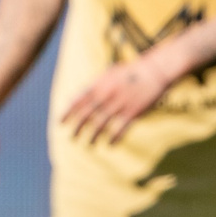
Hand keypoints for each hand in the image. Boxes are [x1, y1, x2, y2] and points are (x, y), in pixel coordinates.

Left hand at [61, 52, 181, 145]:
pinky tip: (110, 144)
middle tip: (72, 137)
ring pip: (102, 123)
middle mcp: (107, 95)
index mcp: (100, 84)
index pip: (79, 100)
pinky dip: (114, 137)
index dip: (68, 112)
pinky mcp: (133, 112)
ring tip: (89, 143)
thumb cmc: (132, 73)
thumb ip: (95, 85)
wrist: (154, 71)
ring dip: (94, 135)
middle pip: (88, 114)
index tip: (61, 122)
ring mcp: (120, 104)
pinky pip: (120, 128)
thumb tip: (81, 95)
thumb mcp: (110, 74)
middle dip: (78, 126)